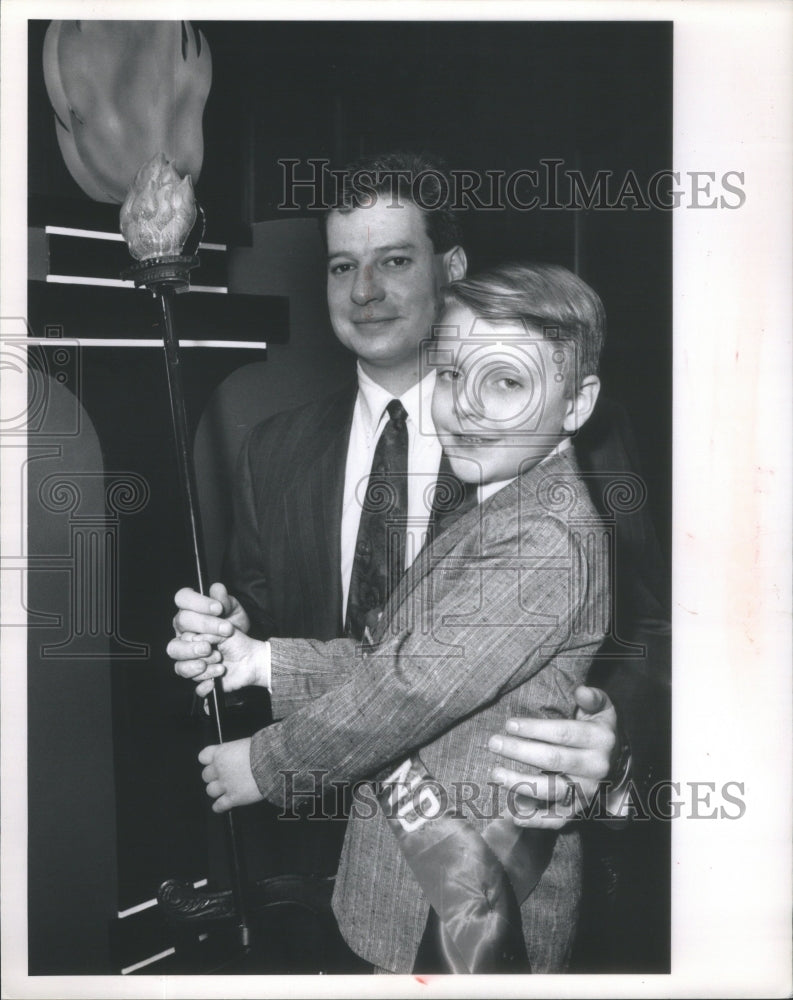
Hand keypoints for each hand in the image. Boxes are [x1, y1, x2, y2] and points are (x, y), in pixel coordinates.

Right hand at [167, 585, 266, 697]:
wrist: (247, 656)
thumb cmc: (236, 630)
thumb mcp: (235, 612)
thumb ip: (225, 601)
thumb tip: (217, 590)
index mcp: (192, 611)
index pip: (183, 598)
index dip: (198, 603)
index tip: (218, 609)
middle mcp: (183, 630)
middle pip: (180, 624)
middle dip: (203, 627)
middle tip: (225, 633)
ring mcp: (184, 651)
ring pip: (174, 650)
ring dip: (195, 653)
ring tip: (217, 656)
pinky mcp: (191, 671)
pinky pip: (186, 674)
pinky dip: (204, 676)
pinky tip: (219, 672)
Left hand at [198, 738, 262, 812]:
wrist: (273, 763)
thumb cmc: (264, 750)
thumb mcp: (246, 744)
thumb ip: (236, 752)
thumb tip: (237, 756)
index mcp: (222, 753)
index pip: (204, 756)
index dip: (208, 761)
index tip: (213, 762)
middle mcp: (220, 768)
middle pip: (206, 775)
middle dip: (213, 776)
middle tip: (223, 777)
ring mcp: (225, 784)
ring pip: (210, 790)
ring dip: (217, 791)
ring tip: (225, 790)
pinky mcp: (233, 798)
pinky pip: (219, 806)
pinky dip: (219, 807)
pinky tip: (222, 805)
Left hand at [488, 685, 618, 828]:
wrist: (619, 764)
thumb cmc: (600, 731)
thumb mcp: (604, 709)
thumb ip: (594, 698)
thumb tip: (580, 691)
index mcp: (599, 740)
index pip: (563, 734)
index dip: (535, 729)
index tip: (509, 724)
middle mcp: (595, 768)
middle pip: (553, 760)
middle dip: (520, 751)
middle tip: (494, 743)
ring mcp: (587, 792)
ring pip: (551, 790)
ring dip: (521, 783)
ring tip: (496, 773)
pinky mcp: (580, 810)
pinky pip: (557, 819)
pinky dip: (535, 820)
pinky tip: (513, 814)